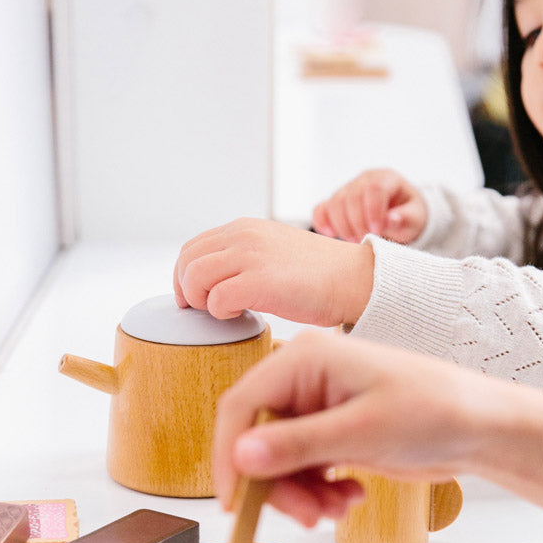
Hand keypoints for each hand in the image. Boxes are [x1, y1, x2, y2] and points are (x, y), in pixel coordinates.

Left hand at [174, 217, 373, 326]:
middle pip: (186, 263)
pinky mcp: (260, 281)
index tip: (198, 298)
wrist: (356, 278)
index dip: (186, 278)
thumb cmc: (320, 275)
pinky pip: (216, 300)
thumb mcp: (274, 251)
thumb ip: (244, 257)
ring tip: (226, 312)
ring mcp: (250, 256)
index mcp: (244, 228)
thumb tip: (215, 282)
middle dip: (188, 291)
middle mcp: (243, 236)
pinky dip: (222, 314)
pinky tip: (244, 315)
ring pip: (194, 279)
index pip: (192, 249)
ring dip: (202, 302)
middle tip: (207, 311)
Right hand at [212, 330, 504, 524]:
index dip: (230, 455)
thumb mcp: (362, 431)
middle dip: (276, 484)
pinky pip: (303, 467)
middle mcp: (305, 378)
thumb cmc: (433, 411)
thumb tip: (241, 455)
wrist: (480, 427)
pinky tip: (349, 498)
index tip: (235, 504)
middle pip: (257, 438)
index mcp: (306, 358)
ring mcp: (318, 405)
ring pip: (278, 459)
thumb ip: (298, 445)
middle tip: (306, 517)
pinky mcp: (332, 430)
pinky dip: (318, 490)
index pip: (241, 404)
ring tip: (335, 511)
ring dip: (300, 493)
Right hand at [312, 169, 426, 242]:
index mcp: (387, 178)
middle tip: (364, 239)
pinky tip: (330, 234)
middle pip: (352, 196)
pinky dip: (322, 222)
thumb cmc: (409, 216)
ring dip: (341, 225)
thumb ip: (404, 219)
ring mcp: (348, 189)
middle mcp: (365, 179)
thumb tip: (390, 220)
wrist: (401, 214)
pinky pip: (321, 208)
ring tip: (354, 240)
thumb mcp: (415, 218)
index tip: (377, 231)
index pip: (374, 188)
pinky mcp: (335, 202)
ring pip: (335, 202)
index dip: (373, 211)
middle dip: (356, 222)